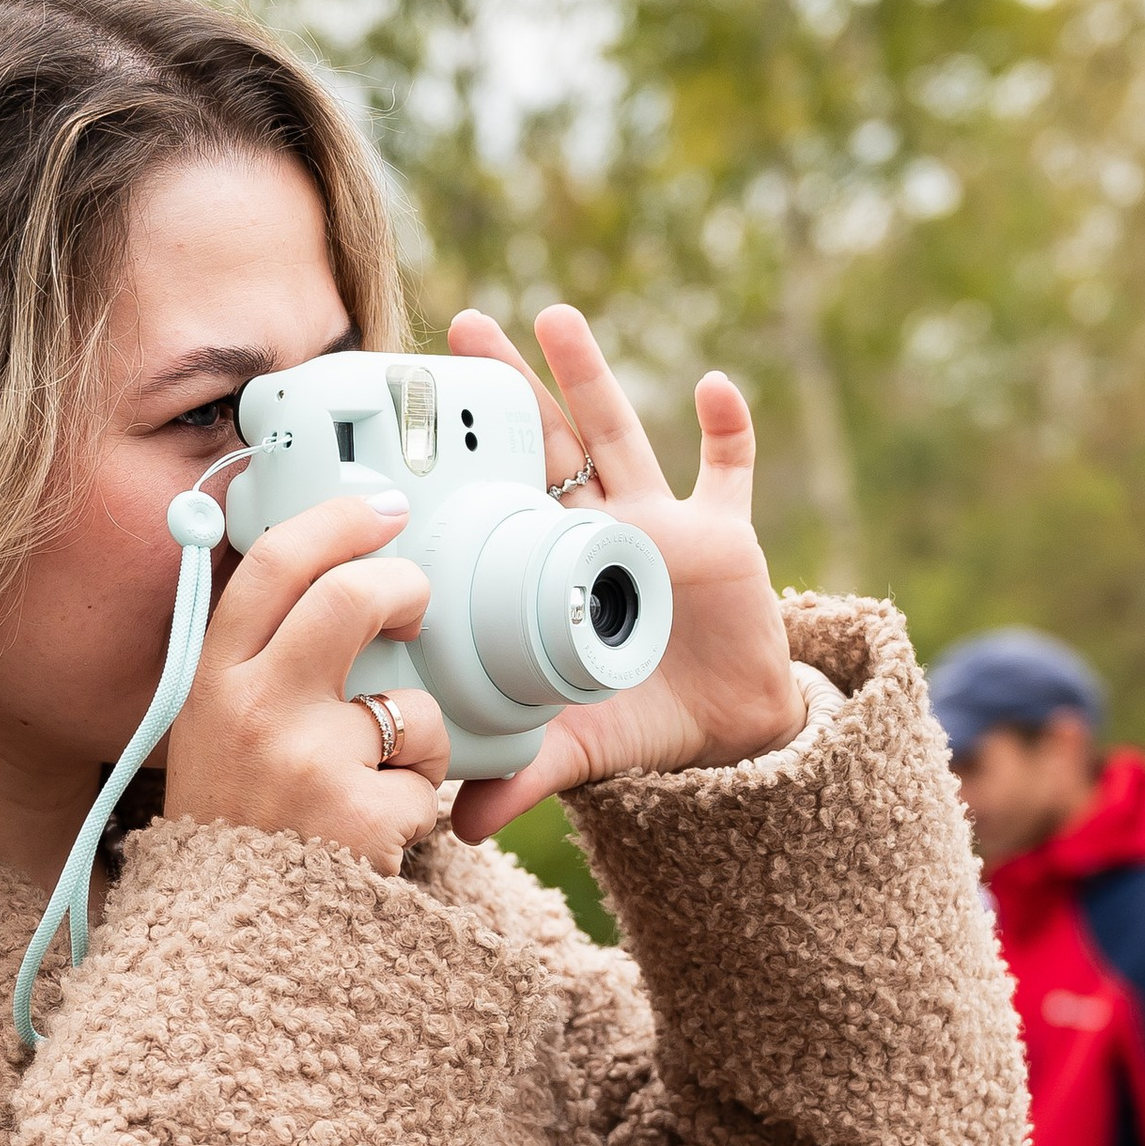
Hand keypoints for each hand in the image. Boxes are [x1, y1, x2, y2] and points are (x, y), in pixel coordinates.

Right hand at [163, 489, 451, 874]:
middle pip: (352, 598)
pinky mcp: (361, 815)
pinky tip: (370, 839)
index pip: (272, 564)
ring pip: (410, 706)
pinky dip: (414, 810)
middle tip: (416, 606)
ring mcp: (308, 762)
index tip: (381, 509)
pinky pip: (428, 784)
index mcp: (212, 682)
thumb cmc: (231, 832)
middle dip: (404, 587)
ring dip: (413, 743)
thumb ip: (253, 665)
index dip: (337, 521)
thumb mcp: (209, 736)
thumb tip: (326, 584)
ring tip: (369, 785)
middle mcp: (254, 710)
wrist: (225, 953)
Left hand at [445, 303, 804, 840]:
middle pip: (545, 445)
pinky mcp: (725, 537)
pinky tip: (715, 385)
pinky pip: (731, 470)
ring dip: (591, 376)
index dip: (463, 459)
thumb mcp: (575, 748)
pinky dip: (729, 428)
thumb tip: (455, 828)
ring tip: (554, 316)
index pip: (498, 501)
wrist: (728, 734)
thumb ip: (521, 776)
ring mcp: (662, 524)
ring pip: (622, 434)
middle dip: (510, 386)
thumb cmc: (639, 722)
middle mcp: (600, 530)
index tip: (413, 411)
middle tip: (460, 325)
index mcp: (553, 567)